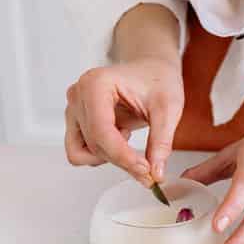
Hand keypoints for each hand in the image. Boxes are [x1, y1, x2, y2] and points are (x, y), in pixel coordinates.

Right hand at [64, 56, 182, 183]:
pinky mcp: (75, 121)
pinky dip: (99, 155)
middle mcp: (78, 95)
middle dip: (122, 159)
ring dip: (109, 158)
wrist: (151, 70)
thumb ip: (161, 141)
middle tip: (149, 167)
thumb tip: (155, 173)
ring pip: (82, 152)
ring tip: (130, 140)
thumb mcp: (168, 108)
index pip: (101, 131)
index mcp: (96, 84)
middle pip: (94, 144)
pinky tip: (118, 140)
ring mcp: (74, 109)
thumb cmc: (157, 79)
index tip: (145, 170)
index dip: (123, 156)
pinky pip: (78, 152)